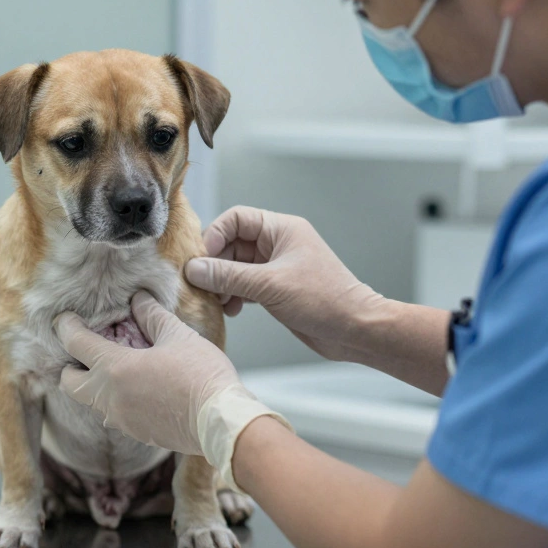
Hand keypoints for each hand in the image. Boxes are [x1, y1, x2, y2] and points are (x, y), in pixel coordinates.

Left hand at [54, 292, 288, 484]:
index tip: (64, 319)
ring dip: (95, 383)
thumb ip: (151, 316)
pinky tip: (138, 387)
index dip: (65, 327)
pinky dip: (116, 399)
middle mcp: (110, 398)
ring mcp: (121, 420)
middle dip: (70, 365)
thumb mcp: (178, 336)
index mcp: (114, 369)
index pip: (75, 344)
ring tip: (116, 365)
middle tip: (86, 349)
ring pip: (91, 401)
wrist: (222, 422)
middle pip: (69, 382)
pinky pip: (114, 414)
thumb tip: (139, 299)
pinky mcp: (137, 432)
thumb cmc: (202, 376)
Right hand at [185, 206, 388, 363]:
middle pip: (232, 244)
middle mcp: (278, 244)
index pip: (236, 218)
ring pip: (235, 267)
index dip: (215, 236)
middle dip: (215, 265)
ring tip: (218, 302)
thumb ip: (228, 276)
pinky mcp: (275, 288)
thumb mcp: (270, 285)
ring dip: (222, 283)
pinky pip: (244, 285)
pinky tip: (232, 310)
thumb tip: (193, 269)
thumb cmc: (324, 300)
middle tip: (203, 286)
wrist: (355, 329)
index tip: (202, 260)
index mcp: (282, 229)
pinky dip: (234, 295)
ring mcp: (276, 267)